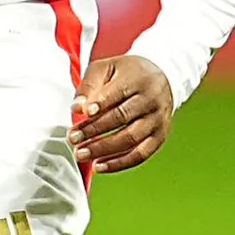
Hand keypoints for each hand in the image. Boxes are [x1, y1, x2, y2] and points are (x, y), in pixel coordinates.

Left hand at [69, 55, 174, 173]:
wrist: (162, 79)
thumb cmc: (127, 74)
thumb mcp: (107, 68)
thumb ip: (90, 86)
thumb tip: (77, 108)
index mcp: (138, 79)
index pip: (118, 92)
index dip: (101, 103)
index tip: (84, 112)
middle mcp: (152, 100)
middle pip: (122, 117)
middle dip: (94, 129)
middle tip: (73, 138)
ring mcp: (157, 120)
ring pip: (130, 139)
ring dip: (103, 149)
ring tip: (81, 153)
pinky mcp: (159, 137)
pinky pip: (140, 155)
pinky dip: (119, 163)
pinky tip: (99, 166)